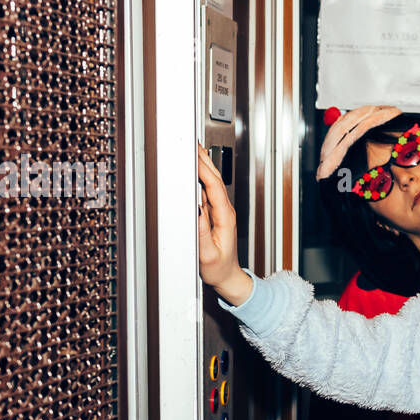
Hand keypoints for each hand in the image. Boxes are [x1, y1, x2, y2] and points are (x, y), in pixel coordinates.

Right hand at [197, 144, 252, 303]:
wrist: (228, 277)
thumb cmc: (219, 268)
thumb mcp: (207, 253)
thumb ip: (201, 231)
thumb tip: (194, 209)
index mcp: (225, 217)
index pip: (214, 186)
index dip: (204, 169)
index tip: (194, 155)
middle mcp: (224, 210)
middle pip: (214, 179)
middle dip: (203, 159)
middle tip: (191, 143)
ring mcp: (219, 211)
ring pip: (210, 183)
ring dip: (201, 165)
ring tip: (191, 150)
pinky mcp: (213, 214)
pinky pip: (206, 191)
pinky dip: (198, 178)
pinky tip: (192, 171)